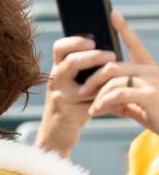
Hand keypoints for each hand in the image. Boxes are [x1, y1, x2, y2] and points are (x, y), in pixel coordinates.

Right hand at [36, 30, 116, 157]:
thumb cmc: (71, 104)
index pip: (60, 48)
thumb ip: (84, 70)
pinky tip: (119, 104)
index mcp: (57, 70)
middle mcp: (54, 81)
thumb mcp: (71, 84)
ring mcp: (59, 98)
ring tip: (120, 83)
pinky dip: (108, 104)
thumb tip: (111, 54)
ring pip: (87, 87)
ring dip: (105, 85)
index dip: (75, 41)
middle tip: (113, 56)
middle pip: (72, 62)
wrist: (56, 134)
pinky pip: (93, 105)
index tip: (93, 40)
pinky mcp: (68, 114)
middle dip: (94, 57)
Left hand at [85, 12, 158, 129]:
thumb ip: (122, 100)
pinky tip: (96, 111)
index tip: (114, 14)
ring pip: (114, 79)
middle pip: (114, 65)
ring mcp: (152, 82)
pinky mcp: (151, 95)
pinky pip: (119, 93)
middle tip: (82, 90)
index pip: (135, 44)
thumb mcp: (139, 106)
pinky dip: (103, 102)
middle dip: (94, 77)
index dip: (125, 28)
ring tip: (92, 107)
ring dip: (97, 94)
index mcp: (149, 70)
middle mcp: (151, 71)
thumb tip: (102, 101)